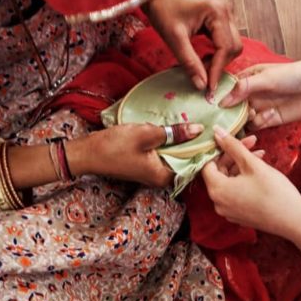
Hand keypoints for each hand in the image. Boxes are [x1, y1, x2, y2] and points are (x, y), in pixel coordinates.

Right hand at [73, 122, 201, 187]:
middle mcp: (159, 178)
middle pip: (183, 160)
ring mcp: (151, 172)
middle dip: (192, 143)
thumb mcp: (147, 134)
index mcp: (163, 175)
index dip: (202, 148)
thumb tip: (198, 129)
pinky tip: (170, 128)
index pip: (192, 164)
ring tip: (190, 122)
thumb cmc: (115, 146)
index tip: (213, 133)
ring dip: (179, 141)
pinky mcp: (144, 165)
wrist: (87, 153)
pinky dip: (167, 143)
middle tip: (203, 123)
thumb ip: (174, 133)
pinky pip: (162, 154)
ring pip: (172, 156)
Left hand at [144, 0, 241, 98]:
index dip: (218, 69)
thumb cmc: (164, 12)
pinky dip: (217, 53)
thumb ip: (189, 62)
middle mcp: (226, 11)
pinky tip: (204, 59)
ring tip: (202, 69)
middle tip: (204, 79)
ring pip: (232, 45)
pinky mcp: (220, 19)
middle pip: (233, 46)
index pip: (225, 47)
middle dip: (220, 65)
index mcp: (217, 12)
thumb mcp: (175, 38)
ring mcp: (225, 14)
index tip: (209, 88)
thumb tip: (202, 86)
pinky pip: (225, 41)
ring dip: (220, 60)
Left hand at [202, 127, 300, 238]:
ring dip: (241, 166)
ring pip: (229, 181)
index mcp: (217, 190)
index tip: (233, 138)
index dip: (219, 148)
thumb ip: (233, 146)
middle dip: (234, 155)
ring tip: (260, 155)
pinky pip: (235, 193)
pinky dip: (243, 180)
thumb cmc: (274, 191)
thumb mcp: (252, 164)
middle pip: (219, 172)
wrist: (294, 220)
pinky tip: (259, 171)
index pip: (207, 163)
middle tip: (252, 142)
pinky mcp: (239, 215)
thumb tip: (216, 131)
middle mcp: (218, 203)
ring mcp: (228, 211)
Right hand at [219, 61, 300, 128]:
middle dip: (226, 112)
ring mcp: (262, 106)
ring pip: (243, 118)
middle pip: (233, 105)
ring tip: (239, 122)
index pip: (229, 87)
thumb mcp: (267, 78)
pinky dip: (255, 125)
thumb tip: (222, 101)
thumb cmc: (296, 75)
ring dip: (240, 121)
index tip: (207, 104)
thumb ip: (244, 89)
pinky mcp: (271, 119)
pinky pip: (256, 126)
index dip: (218, 95)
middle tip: (216, 120)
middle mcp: (253, 93)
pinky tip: (261, 120)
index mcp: (250, 77)